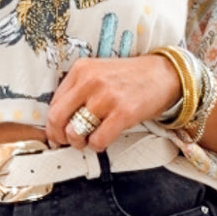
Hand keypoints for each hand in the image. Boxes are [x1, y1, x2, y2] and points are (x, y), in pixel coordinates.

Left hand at [47, 55, 179, 153]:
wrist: (164, 74)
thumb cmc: (131, 77)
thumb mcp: (99, 73)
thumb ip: (78, 91)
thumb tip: (60, 119)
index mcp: (81, 70)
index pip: (53, 103)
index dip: (53, 124)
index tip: (57, 132)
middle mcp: (91, 81)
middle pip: (57, 118)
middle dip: (59, 136)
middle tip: (67, 141)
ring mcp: (107, 97)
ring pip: (75, 132)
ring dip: (80, 142)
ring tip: (89, 139)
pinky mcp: (123, 113)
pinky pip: (98, 140)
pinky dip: (97, 146)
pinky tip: (103, 140)